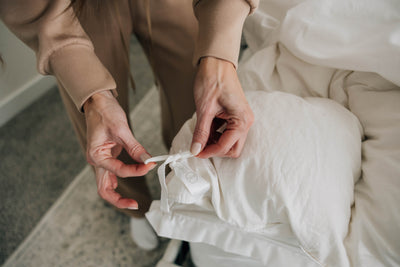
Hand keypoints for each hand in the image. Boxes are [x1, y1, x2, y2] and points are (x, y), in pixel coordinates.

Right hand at [83, 91, 155, 209]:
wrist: (97, 101)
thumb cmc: (105, 112)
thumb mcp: (122, 129)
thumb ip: (135, 148)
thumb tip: (148, 160)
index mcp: (96, 155)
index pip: (119, 170)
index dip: (136, 171)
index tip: (151, 165)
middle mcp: (96, 161)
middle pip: (104, 189)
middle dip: (119, 200)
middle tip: (136, 205)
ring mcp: (100, 161)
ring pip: (105, 185)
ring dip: (117, 195)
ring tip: (133, 201)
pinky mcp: (106, 157)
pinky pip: (110, 175)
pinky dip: (119, 182)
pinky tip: (128, 186)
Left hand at [191, 57, 253, 157]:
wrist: (216, 62)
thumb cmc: (213, 80)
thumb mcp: (204, 109)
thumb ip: (201, 132)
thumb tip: (195, 149)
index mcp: (242, 120)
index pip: (225, 147)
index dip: (208, 152)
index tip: (194, 152)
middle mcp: (245, 122)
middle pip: (232, 149)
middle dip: (214, 150)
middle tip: (198, 146)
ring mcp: (241, 119)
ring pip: (229, 142)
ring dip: (215, 142)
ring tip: (200, 134)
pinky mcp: (235, 116)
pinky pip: (227, 132)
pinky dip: (216, 134)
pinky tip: (205, 127)